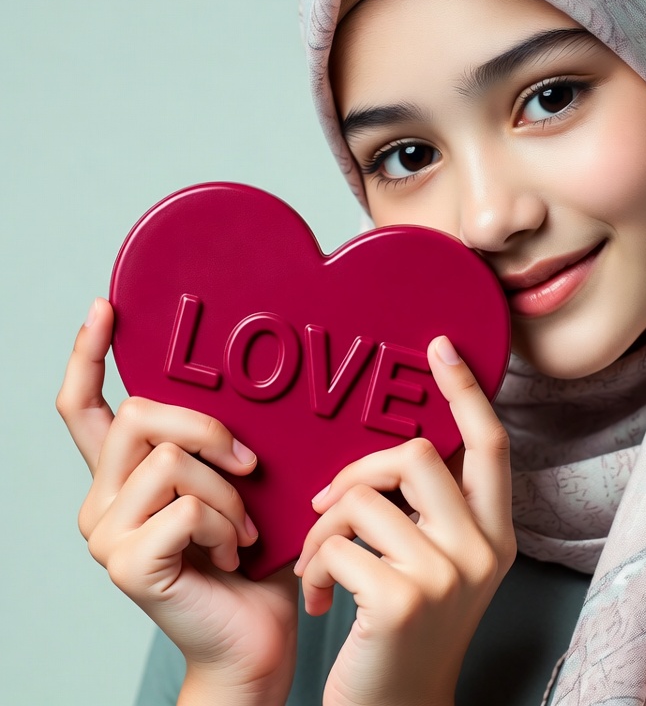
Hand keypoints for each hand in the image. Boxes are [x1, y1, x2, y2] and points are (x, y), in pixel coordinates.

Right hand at [57, 298, 298, 704]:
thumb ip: (228, 440)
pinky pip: (185, 505)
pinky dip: (226, 523)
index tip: (106, 309)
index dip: (88, 354)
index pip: (85, 407)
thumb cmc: (257, 557)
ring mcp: (107, 535)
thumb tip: (256, 378)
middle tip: (250, 464)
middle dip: (206, 428)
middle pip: (139, 414)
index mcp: (127, 476)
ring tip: (244, 529)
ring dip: (228, 492)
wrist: (257, 637)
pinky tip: (234, 552)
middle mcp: (103, 500)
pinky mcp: (127, 563)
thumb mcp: (244, 482)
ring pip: (169, 460)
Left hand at [294, 335, 515, 705]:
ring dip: (325, 529)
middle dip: (359, 470)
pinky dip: (315, 567)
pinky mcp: (401, 599)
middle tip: (330, 502)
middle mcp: (483, 550)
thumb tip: (393, 449)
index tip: (440, 347)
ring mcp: (446, 575)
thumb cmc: (406, 631)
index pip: (490, 443)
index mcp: (496, 534)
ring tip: (320, 564)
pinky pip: (337, 544)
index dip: (466, 390)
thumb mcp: (439, 564)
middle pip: (419, 455)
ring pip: (365, 498)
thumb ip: (432, 508)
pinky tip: (320, 598)